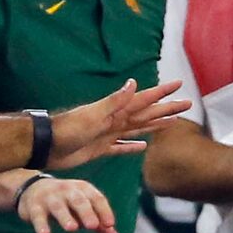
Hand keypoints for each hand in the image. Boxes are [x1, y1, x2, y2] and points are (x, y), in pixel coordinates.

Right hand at [13, 173, 115, 232]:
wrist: (33, 189)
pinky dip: (41, 224)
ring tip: (72, 228)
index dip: (104, 210)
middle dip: (86, 212)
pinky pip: (38, 215)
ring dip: (65, 217)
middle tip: (93, 226)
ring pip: (58, 206)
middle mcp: (67, 190)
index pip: (96, 198)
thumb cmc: (66, 202)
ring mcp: (50, 197)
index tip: (109, 224)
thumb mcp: (83, 209)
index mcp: (83, 189)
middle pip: (79, 200)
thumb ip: (99, 224)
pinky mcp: (34, 206)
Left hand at [48, 81, 189, 170]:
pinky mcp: (99, 149)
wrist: (46, 146)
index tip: (179, 84)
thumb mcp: (93, 115)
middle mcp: (114, 120)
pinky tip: (144, 147)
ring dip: (154, 125)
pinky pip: (121, 147)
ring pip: (138, 129)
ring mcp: (107, 134)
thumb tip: (134, 83)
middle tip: (186, 103)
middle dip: (166, 109)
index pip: (144, 100)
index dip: (162, 93)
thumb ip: (114, 101)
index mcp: (115, 111)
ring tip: (172, 122)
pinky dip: (133, 147)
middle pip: (146, 114)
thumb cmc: (67, 129)